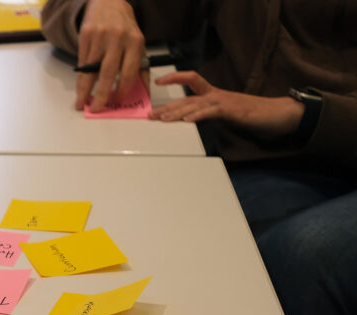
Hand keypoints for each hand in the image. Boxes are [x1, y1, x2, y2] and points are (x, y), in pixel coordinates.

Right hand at [76, 0, 145, 111]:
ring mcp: (100, 36)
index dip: (123, 89)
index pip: (129, 71)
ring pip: (91, 69)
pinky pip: (82, 62)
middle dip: (102, 93)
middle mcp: (118, 38)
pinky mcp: (86, 35)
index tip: (117, 102)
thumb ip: (141, 66)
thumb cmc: (125, 28)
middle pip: (108, 72)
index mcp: (135, 42)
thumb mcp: (138, 43)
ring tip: (82, 103)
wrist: (109, 2)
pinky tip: (80, 88)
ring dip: (85, 89)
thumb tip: (143, 92)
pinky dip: (80, 77)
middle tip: (97, 109)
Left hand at [150, 72, 303, 137]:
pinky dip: (199, 115)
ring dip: (177, 112)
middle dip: (167, 107)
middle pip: (187, 98)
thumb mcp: (226, 112)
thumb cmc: (253, 113)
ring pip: (195, 104)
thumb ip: (209, 113)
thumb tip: (192, 119)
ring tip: (162, 119)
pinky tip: (187, 120)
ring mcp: (225, 101)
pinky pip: (212, 112)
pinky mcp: (233, 110)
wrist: (278, 113)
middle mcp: (217, 95)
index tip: (158, 82)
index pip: (191, 79)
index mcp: (214, 94)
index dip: (175, 78)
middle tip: (151, 115)